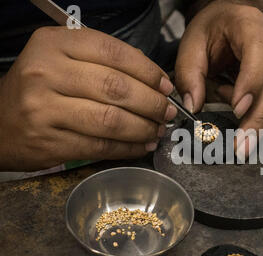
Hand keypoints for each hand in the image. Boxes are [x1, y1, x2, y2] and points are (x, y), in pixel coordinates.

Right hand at [0, 27, 176, 170]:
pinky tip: (142, 145)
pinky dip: (128, 148)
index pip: (113, 52)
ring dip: (143, 128)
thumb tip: (153, 80)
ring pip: (111, 120)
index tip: (165, 85)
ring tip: (158, 129)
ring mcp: (45, 109)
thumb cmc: (39, 89)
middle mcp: (46, 73)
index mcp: (53, 44)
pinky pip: (100, 146)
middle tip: (168, 111)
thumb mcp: (61, 59)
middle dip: (152, 102)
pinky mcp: (50, 142)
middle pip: (116, 88)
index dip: (147, 70)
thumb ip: (102, 62)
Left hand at [175, 0, 262, 133]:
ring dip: (254, 116)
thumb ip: (189, 75)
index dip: (251, 83)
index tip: (237, 110)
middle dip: (258, 119)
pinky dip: (258, 110)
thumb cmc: (213, 31)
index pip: (259, 53)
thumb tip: (193, 107)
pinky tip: (240, 104)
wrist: (233, 22)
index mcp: (251, 24)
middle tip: (242, 148)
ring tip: (230, 113)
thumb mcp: (192, 45)